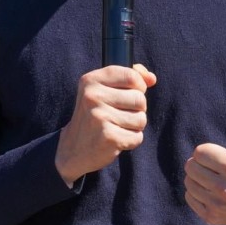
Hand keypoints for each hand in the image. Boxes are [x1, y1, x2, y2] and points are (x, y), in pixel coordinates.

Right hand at [55, 64, 156, 185]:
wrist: (73, 148)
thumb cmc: (95, 114)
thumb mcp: (103, 88)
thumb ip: (129, 77)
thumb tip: (152, 78)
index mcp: (91, 80)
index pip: (131, 76)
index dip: (139, 86)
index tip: (131, 93)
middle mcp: (93, 97)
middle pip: (140, 99)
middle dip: (137, 109)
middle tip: (120, 114)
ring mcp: (99, 118)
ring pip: (141, 119)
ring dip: (135, 126)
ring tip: (117, 127)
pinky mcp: (108, 138)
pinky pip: (137, 137)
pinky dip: (131, 140)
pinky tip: (116, 140)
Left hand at [184, 116, 225, 224]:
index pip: (199, 152)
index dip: (209, 151)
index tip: (221, 156)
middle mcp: (225, 190)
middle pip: (191, 167)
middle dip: (201, 163)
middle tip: (216, 167)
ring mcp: (217, 206)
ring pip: (189, 182)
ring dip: (198, 178)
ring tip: (215, 178)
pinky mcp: (211, 218)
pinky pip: (190, 198)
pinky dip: (197, 193)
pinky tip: (212, 192)